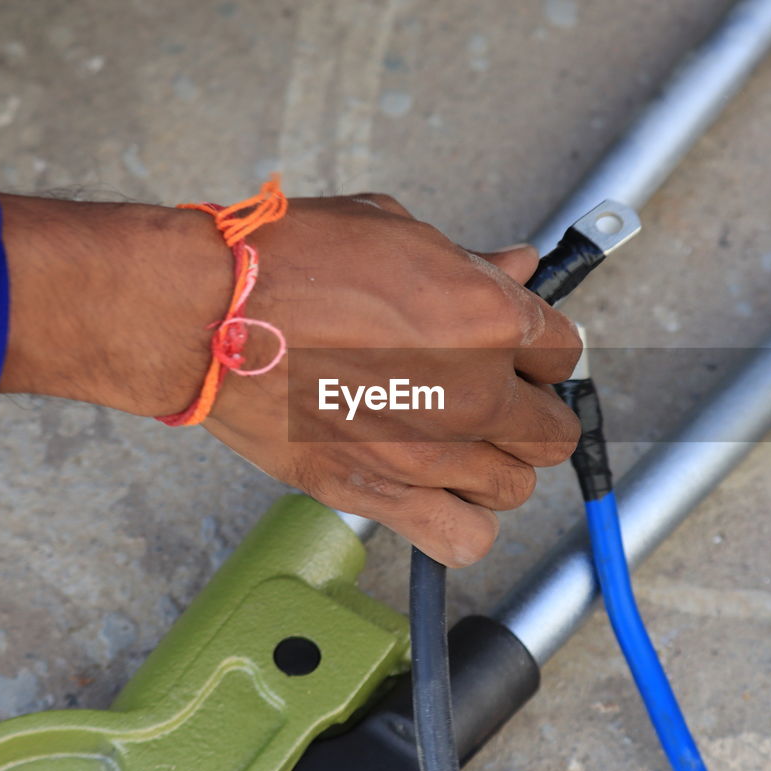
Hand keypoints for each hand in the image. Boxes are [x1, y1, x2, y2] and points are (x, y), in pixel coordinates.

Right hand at [0, 192, 582, 565]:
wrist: (206, 315)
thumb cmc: (288, 262)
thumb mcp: (392, 232)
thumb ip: (470, 262)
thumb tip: (519, 267)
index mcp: (486, 318)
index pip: (564, 351)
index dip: (542, 349)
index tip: (520, 351)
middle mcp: (473, 393)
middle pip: (554, 430)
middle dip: (531, 412)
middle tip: (494, 397)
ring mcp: (430, 452)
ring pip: (515, 487)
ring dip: (497, 467)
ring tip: (460, 445)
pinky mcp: (378, 494)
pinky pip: (464, 538)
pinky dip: (461, 523)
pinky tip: (438, 493)